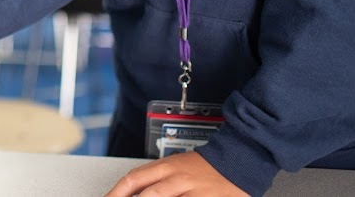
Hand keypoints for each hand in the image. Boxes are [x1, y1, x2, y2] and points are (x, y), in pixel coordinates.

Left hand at [105, 151, 247, 196]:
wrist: (238, 160)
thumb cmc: (204, 167)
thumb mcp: (175, 167)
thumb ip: (154, 180)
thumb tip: (132, 192)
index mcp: (166, 167)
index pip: (134, 179)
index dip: (116, 192)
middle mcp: (178, 179)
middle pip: (148, 195)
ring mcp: (194, 192)